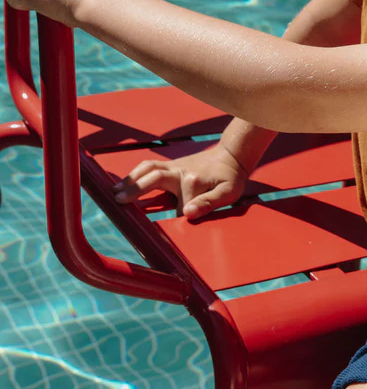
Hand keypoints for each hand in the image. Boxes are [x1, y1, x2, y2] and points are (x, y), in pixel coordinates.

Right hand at [113, 143, 249, 219]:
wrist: (231, 156)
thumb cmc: (230, 177)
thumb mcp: (228, 192)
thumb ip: (209, 203)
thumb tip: (188, 213)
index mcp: (193, 181)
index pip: (178, 206)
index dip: (173, 218)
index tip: (159, 232)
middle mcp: (180, 171)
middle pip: (152, 177)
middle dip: (134, 188)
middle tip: (116, 199)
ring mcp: (174, 166)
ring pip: (148, 168)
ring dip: (131, 179)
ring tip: (114, 191)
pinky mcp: (171, 165)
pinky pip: (149, 167)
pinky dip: (136, 174)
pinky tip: (125, 184)